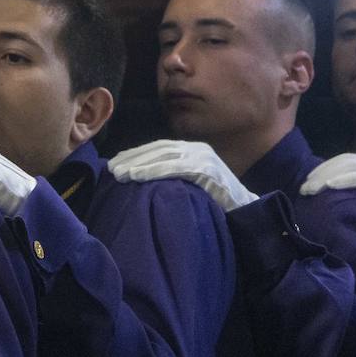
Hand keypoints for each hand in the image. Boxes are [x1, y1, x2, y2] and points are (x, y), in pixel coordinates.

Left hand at [108, 140, 256, 211]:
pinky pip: (177, 168)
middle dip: (132, 158)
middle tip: (111, 169)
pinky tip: (139, 177)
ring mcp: (203, 158)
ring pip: (165, 156)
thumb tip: (139, 179)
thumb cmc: (213, 199)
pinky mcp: (208, 170)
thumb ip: (171, 177)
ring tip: (120, 174)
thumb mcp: (188, 183)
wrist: (244, 207)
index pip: (157, 148)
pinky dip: (156, 170)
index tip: (113, 163)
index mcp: (191, 150)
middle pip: (157, 149)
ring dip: (139, 164)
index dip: (134, 154)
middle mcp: (196, 150)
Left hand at [300, 154, 355, 233]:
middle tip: (304, 188)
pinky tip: (332, 186)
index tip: (306, 182)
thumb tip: (327, 194)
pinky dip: (348, 180)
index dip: (323, 168)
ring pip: (353, 166)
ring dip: (328, 176)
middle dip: (321, 173)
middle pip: (344, 161)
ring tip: (312, 188)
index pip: (343, 160)